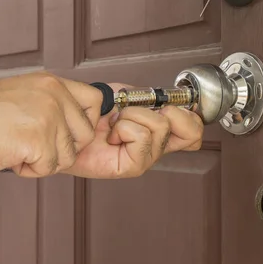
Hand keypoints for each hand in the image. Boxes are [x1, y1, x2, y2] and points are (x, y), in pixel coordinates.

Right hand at [0, 72, 102, 176]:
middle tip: (36, 145)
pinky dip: (29, 170)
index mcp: (53, 84)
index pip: (95, 101)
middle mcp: (55, 97)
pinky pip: (48, 168)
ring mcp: (48, 118)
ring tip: (19, 148)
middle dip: (64, 148)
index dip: (88, 121)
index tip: (72, 132)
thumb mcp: (26, 94)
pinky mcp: (38, 141)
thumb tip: (79, 122)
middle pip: (85, 135)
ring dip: (44, 160)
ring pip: (67, 156)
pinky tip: (12, 156)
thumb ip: (54, 103)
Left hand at [63, 84, 203, 178]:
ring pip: (160, 126)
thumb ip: (150, 98)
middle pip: (188, 129)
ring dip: (133, 116)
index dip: (192, 117)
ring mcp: (145, 159)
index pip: (195, 132)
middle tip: (137, 113)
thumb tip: (167, 103)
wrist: (67, 122)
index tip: (171, 106)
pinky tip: (112, 134)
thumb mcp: (128, 96)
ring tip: (115, 124)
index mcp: (160, 132)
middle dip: (162, 110)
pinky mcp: (131, 167)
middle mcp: (156, 147)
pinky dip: (124, 127)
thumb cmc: (92, 112)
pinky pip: (140, 136)